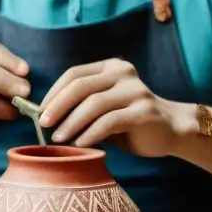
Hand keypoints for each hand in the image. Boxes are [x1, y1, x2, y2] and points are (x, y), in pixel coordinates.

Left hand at [39, 59, 178, 156]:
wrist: (172, 130)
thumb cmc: (131, 121)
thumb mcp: (105, 108)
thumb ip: (82, 107)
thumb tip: (46, 117)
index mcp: (111, 68)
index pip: (75, 74)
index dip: (54, 92)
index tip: (39, 111)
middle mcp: (122, 74)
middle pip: (81, 86)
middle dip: (58, 106)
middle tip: (44, 125)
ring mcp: (135, 91)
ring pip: (93, 104)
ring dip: (71, 123)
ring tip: (59, 139)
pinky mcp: (142, 112)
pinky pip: (109, 121)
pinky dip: (90, 133)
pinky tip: (80, 144)